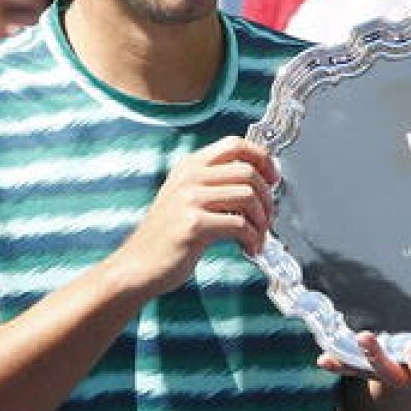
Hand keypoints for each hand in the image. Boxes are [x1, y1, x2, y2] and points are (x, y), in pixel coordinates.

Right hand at [114, 136, 275, 298]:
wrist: (138, 266)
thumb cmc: (167, 235)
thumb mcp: (186, 197)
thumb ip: (214, 184)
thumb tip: (259, 182)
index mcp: (189, 166)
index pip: (234, 144)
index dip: (261, 157)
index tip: (273, 178)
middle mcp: (189, 177)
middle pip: (247, 171)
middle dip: (267, 196)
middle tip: (268, 216)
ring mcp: (189, 199)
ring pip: (248, 195)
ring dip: (262, 219)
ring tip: (260, 235)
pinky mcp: (194, 224)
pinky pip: (239, 224)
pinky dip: (252, 238)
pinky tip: (249, 248)